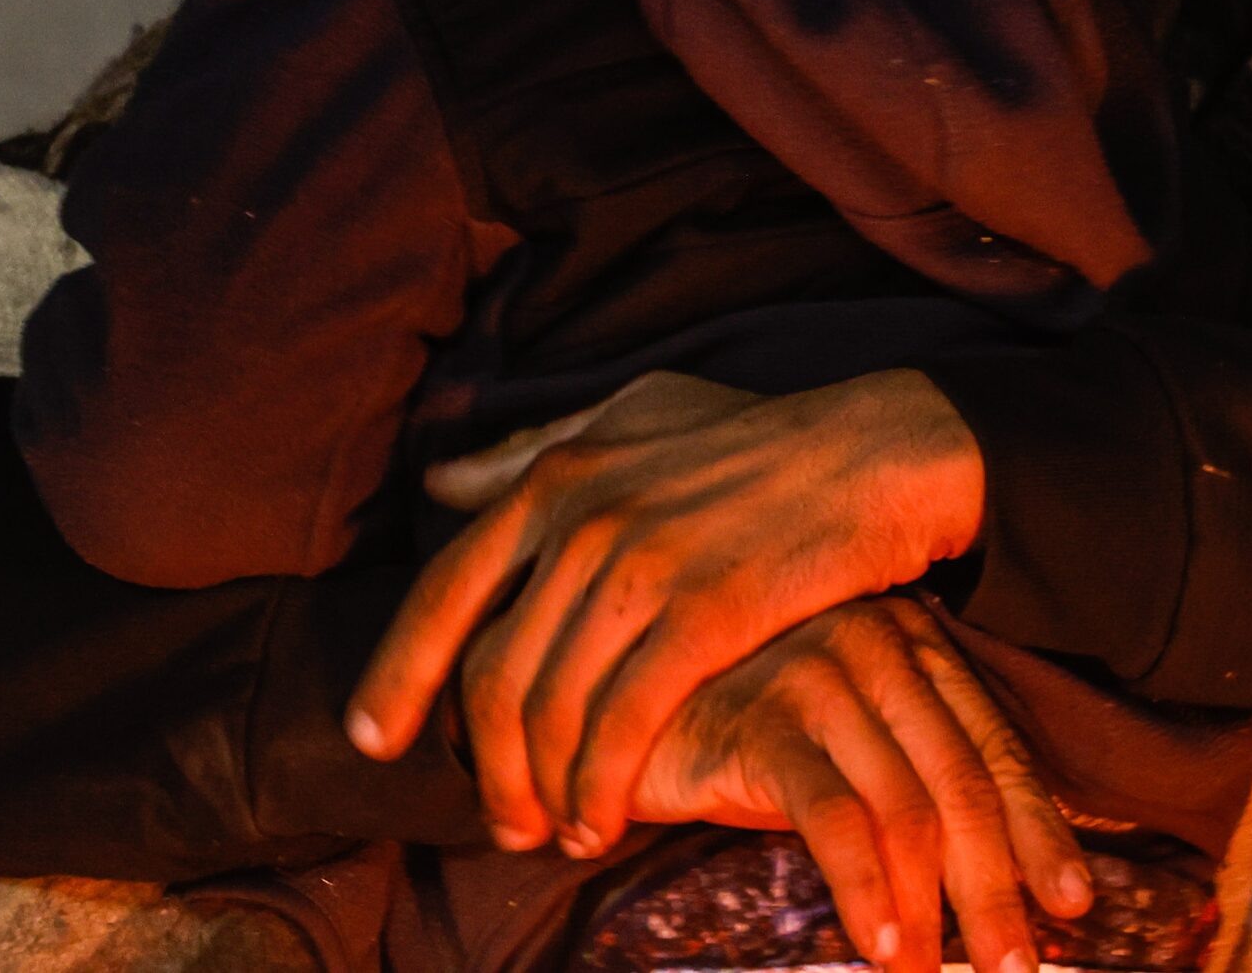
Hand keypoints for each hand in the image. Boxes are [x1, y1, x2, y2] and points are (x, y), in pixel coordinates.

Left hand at [345, 368, 987, 859]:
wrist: (879, 450)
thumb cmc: (756, 438)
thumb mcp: (634, 417)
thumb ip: (534, 450)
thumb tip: (442, 484)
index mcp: (558, 475)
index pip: (443, 591)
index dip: (395, 675)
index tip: (372, 740)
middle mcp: (585, 518)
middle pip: (494, 674)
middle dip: (484, 767)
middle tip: (498, 823)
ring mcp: (644, 564)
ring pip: (553, 710)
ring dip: (544, 792)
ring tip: (557, 835)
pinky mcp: (708, 613)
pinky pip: (624, 724)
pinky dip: (603, 788)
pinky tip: (607, 823)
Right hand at [633, 596, 1092, 972]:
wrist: (618, 695)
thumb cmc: (740, 720)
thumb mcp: (841, 730)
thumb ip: (906, 766)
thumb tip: (991, 870)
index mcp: (913, 642)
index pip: (994, 748)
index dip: (1040, 832)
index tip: (1071, 904)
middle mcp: (878, 646)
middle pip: (963, 785)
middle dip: (998, 888)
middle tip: (1016, 966)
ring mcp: (820, 679)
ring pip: (910, 808)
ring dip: (935, 908)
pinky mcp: (762, 722)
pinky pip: (835, 816)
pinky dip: (868, 889)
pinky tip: (880, 944)